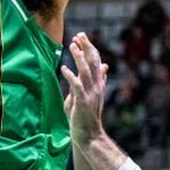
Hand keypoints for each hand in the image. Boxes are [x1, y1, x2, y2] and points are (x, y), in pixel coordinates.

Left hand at [60, 32, 108, 146]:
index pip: (96, 61)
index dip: (90, 48)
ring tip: (73, 46)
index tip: (81, 37)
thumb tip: (105, 67)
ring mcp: (90, 94)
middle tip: (79, 35)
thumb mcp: (91, 95)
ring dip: (79, 57)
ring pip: (86, 71)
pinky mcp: (82, 102)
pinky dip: (70, 76)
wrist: (89, 135)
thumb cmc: (86, 116)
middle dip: (86, 47)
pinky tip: (64, 68)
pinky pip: (76, 86)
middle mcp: (96, 86)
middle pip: (93, 62)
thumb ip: (97, 80)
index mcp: (98, 84)